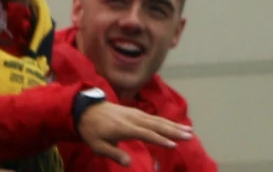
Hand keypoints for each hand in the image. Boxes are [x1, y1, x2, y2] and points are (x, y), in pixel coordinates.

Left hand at [77, 102, 192, 165]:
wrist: (83, 109)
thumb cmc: (90, 130)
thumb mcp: (97, 145)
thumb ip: (113, 153)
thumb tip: (128, 163)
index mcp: (123, 127)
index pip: (145, 133)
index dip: (159, 139)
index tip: (174, 145)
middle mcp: (131, 118)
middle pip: (155, 125)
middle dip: (173, 131)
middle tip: (190, 136)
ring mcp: (133, 113)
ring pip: (156, 120)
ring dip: (173, 125)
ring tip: (189, 130)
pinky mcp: (134, 112)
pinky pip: (152, 117)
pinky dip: (165, 121)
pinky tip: (175, 125)